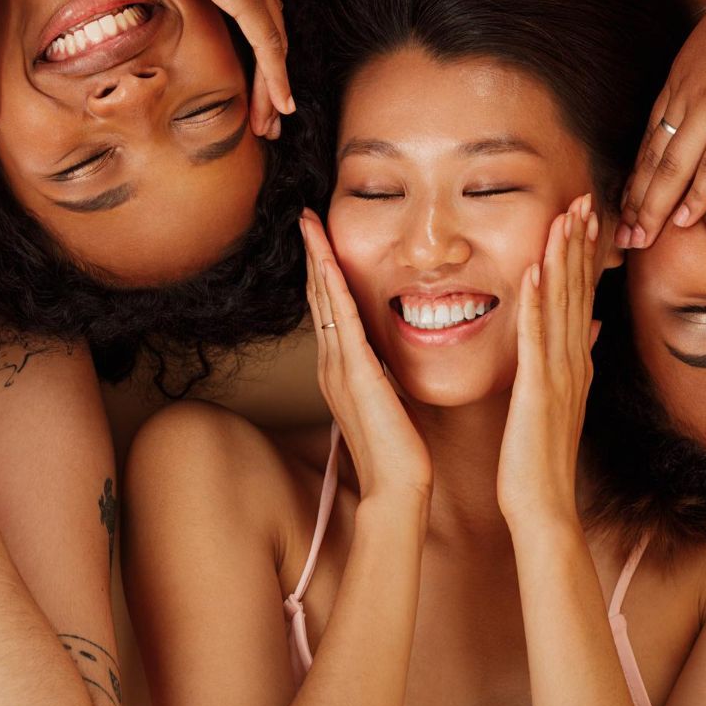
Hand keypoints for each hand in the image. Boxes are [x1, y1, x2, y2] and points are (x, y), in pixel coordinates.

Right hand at [135, 0, 292, 138]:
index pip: (261, 12)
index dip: (262, 48)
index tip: (256, 75)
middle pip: (274, 36)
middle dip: (272, 80)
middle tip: (271, 115)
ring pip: (275, 49)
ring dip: (273, 91)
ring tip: (270, 124)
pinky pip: (269, 48)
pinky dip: (277, 80)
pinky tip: (280, 107)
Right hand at [299, 210, 431, 505]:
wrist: (397, 488)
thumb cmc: (399, 452)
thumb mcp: (389, 402)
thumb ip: (384, 376)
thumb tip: (389, 356)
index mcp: (341, 371)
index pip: (329, 310)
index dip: (323, 273)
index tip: (321, 240)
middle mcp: (332, 364)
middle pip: (318, 297)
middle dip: (312, 255)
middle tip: (305, 217)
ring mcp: (339, 367)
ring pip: (324, 299)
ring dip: (316, 258)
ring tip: (309, 223)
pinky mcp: (356, 371)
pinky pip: (340, 317)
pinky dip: (332, 284)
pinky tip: (328, 258)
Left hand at [498, 196, 599, 529]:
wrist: (543, 504)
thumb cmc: (542, 457)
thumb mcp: (562, 400)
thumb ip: (574, 360)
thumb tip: (592, 326)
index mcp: (575, 363)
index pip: (582, 297)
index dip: (584, 255)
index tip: (586, 216)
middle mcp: (573, 362)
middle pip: (579, 292)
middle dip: (581, 244)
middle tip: (584, 199)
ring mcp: (559, 375)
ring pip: (563, 305)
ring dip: (564, 259)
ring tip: (565, 217)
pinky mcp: (537, 389)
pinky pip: (537, 338)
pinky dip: (537, 303)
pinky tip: (534, 271)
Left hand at [618, 0, 705, 248]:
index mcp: (680, 79)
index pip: (649, 136)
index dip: (636, 173)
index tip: (624, 201)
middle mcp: (684, 97)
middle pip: (650, 158)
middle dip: (633, 200)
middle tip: (619, 236)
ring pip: (669, 168)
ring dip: (651, 208)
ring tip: (637, 241)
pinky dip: (693, 195)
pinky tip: (680, 221)